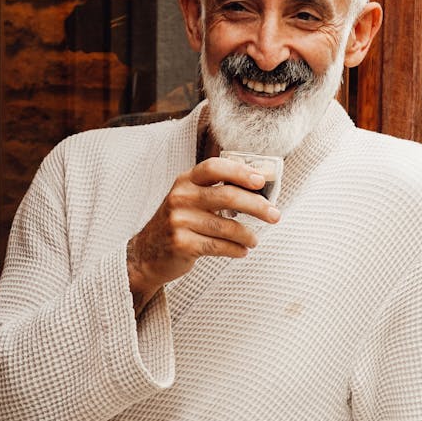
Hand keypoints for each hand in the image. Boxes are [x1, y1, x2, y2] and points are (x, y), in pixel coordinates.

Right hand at [126, 157, 280, 310]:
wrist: (146, 253)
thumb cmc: (180, 222)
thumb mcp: (192, 198)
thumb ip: (220, 188)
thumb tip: (262, 179)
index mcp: (186, 180)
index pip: (214, 167)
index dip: (240, 171)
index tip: (262, 180)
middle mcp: (180, 197)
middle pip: (226, 196)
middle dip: (256, 206)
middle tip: (275, 215)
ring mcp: (179, 221)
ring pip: (225, 226)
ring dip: (247, 235)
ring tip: (254, 240)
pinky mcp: (181, 244)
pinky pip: (218, 246)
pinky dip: (235, 249)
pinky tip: (242, 251)